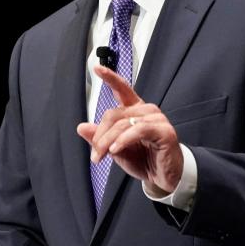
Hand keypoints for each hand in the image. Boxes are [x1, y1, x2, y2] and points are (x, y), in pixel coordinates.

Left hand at [77, 65, 183, 194]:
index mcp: (135, 111)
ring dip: (109, 141)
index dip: (110, 77)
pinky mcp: (163, 131)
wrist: (163, 178)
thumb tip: (81, 127)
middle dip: (100, 136)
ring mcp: (156, 119)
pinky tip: (115, 149)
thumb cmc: (144, 160)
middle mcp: (146, 111)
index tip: (97, 68)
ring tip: (102, 156)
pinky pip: (138, 130)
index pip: (122, 89)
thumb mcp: (116, 150)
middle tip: (95, 155)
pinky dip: (123, 140)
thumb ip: (100, 138)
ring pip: (123, 123)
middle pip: (114, 114)